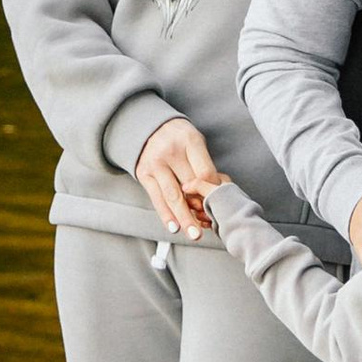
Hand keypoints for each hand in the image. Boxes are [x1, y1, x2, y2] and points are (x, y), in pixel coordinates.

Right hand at [135, 118, 222, 237]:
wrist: (148, 127)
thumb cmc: (178, 138)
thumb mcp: (195, 142)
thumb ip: (204, 165)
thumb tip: (216, 193)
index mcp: (189, 141)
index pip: (205, 172)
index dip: (213, 190)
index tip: (217, 202)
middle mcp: (171, 151)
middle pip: (190, 186)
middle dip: (201, 208)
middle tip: (211, 225)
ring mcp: (155, 163)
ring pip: (173, 196)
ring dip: (185, 218)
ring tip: (194, 234)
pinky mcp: (144, 174)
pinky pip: (157, 198)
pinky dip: (166, 215)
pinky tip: (174, 227)